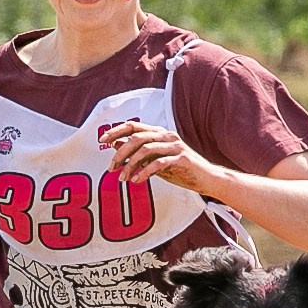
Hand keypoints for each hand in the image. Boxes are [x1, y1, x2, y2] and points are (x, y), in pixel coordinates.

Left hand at [103, 121, 222, 192]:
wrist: (206, 178)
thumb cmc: (180, 169)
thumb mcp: (154, 159)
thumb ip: (137, 152)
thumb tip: (115, 144)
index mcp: (159, 133)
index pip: (133, 126)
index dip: (116, 131)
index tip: (102, 140)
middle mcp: (167, 136)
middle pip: (136, 138)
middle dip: (120, 153)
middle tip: (111, 168)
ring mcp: (175, 146)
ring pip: (145, 149)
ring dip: (131, 165)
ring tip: (123, 178)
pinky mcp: (181, 159)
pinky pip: (159, 163)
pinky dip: (145, 172)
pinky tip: (137, 181)